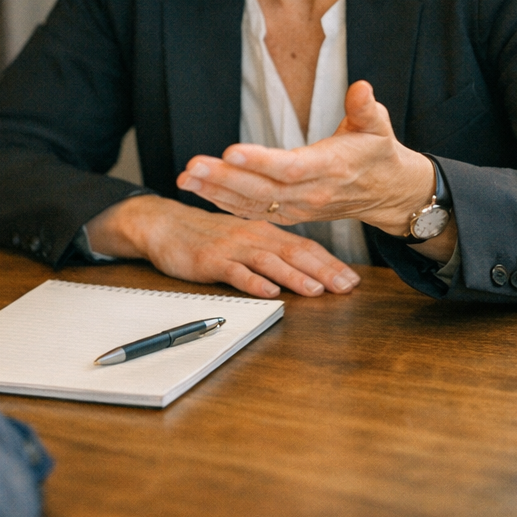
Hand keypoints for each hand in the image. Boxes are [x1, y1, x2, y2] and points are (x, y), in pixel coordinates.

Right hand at [85, 193, 359, 298]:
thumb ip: (273, 252)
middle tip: (347, 287)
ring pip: (269, 262)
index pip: (305, 247)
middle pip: (294, 253)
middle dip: (324, 271)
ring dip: (294, 276)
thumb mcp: (245, 240)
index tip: (353, 280)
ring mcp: (231, 248)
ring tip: (316, 290)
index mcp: (265, 232)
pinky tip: (269, 292)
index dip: (331, 263)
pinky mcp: (210, 260)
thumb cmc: (207, 236)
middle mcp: (253, 236)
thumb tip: (307, 271)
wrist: (164, 224)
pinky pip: (235, 272)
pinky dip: (253, 282)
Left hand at [177, 80, 452, 259]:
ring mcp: (298, 208)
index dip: (259, 161)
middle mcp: (311, 193)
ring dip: (215, 192)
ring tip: (184, 178)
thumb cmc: (377, 152)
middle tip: (191, 166)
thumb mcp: (378, 126)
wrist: (388, 193)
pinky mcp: (289, 215)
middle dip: (224, 179)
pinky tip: (199, 191)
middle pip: (262, 190)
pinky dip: (224, 203)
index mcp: (330, 168)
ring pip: (252, 204)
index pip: (290, 168)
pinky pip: (253, 212)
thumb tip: (361, 87)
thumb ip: (366, 108)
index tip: (229, 151)